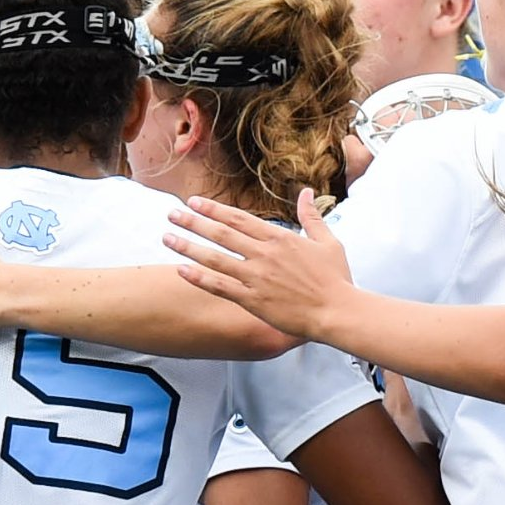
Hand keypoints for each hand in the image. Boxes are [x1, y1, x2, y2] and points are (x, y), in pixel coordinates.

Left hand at [169, 191, 354, 339]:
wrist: (337, 311)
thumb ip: (311, 215)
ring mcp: (256, 278)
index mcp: (280, 238)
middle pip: (221, 233)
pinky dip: (198, 278)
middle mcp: (263, 254)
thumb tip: (306, 192)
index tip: (194, 202)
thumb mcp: (328, 241)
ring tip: (167, 238)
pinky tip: (181, 269)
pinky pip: (219, 287)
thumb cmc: (335, 278)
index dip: (214, 209)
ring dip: (188, 246)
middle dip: (193, 221)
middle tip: (172, 214)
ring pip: (214, 258)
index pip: (239, 218)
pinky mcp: (253, 300)